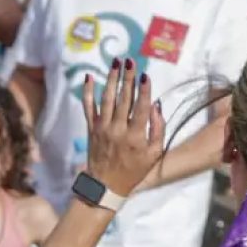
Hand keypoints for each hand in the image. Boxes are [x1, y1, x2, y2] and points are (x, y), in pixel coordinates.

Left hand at [82, 57, 165, 196]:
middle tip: (130, 61)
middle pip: (123, 99)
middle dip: (127, 78)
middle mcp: (118, 130)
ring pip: (107, 99)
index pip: (140, 108)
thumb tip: (156, 106)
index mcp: (136, 136)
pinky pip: (88, 107)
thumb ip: (158, 130)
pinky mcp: (91, 129)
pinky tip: (89, 77)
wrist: (105, 186)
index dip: (144, 90)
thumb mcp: (154, 155)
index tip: (145, 75)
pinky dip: (88, 92)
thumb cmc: (134, 170)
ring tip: (116, 62)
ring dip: (111, 79)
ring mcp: (102, 128)